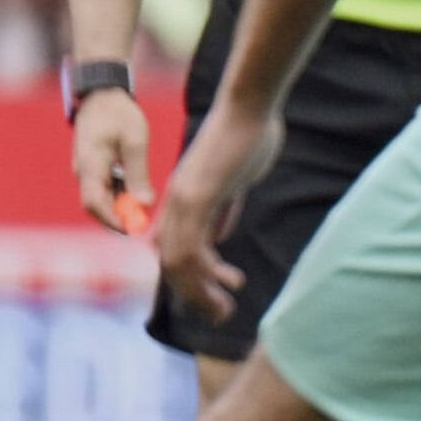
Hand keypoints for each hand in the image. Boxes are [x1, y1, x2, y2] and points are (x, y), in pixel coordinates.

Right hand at [71, 86, 153, 236]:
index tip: (134, 228)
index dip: (113, 220)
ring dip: (119, 205)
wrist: (101, 93)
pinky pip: (102, 188)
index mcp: (90, 165)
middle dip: (118, 217)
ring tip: (143, 201)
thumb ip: (138, 175)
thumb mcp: (135, 141)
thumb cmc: (119, 113)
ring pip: (100, 198)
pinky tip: (135, 188)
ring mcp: (84, 169)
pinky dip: (117, 194)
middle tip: (144, 220)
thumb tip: (145, 205)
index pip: (94, 204)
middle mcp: (82, 171)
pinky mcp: (91, 166)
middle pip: (96, 206)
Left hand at [152, 92, 285, 322]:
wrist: (248, 106)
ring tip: (225, 310)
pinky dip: (205, 273)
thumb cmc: (247, 136)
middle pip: (171, 264)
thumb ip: (223, 208)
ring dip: (199, 292)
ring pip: (177, 262)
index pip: (174, 249)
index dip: (194, 276)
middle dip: (195, 295)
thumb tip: (218, 235)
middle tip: (221, 314)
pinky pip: (190, 247)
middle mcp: (175, 203)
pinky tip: (228, 282)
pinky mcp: (197, 197)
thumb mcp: (232, 181)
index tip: (223, 288)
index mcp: (183, 200)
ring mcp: (183, 201)